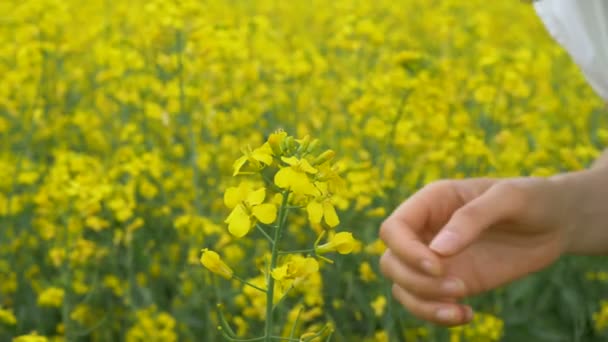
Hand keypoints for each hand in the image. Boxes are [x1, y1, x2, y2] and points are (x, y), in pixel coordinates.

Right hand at [379, 176, 579, 325]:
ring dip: (423, 304)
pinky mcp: (453, 282)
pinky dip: (437, 316)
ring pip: (402, 287)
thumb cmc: (532, 198)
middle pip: (390, 262)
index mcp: (431, 202)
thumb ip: (472, 218)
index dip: (405, 251)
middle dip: (415, 281)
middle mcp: (426, 232)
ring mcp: (437, 260)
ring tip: (461, 306)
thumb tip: (438, 250)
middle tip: (458, 287)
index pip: (393, 229)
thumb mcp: (509, 197)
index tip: (438, 266)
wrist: (557, 221)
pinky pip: (427, 304)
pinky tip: (467, 314)